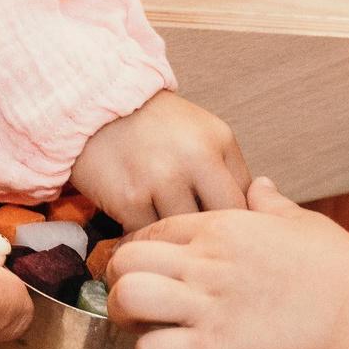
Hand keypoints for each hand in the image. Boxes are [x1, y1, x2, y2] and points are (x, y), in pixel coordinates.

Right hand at [68, 89, 249, 224]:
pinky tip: (141, 228)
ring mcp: (161, 179)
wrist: (94, 104)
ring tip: (168, 233)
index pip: (246, 199)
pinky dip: (145, 237)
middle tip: (200, 243)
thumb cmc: (154, 125)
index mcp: (219, 140)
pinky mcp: (129, 199)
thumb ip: (228, 170)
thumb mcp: (202, 133)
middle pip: (222, 220)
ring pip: (185, 232)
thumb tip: (255, 214)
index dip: (237, 221)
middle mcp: (195, 157)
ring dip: (175, 237)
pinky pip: (149, 237)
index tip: (225, 231)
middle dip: (212, 236)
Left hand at [107, 178, 348, 348]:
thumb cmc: (340, 270)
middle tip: (134, 301)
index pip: (153, 228)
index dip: (140, 250)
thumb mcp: (302, 222)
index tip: (147, 270)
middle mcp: (207, 261)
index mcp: (224, 226)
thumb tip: (260, 186)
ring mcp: (207, 305)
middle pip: (126, 258)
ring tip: (141, 330)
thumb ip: (271, 204)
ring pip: (126, 298)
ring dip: (122, 317)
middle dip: (118, 280)